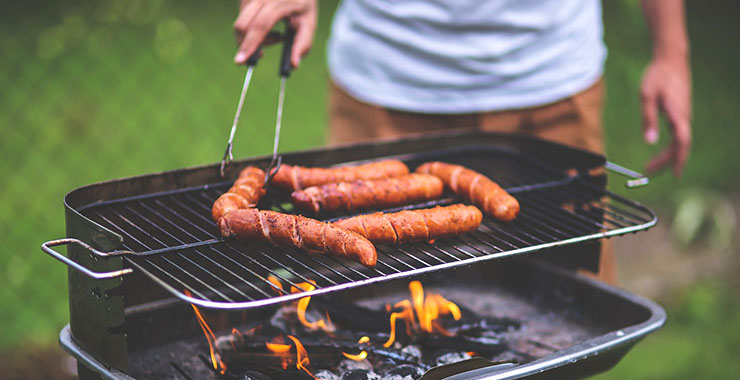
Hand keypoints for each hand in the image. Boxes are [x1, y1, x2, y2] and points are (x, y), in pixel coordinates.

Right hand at [234, 0, 316, 67]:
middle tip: (262, 56)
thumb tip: (294, 64)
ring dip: (253, 38)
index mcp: (280, 3)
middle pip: (244, 26)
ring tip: (276, 35)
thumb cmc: (302, 5)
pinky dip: (251, 29)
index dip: (250, 44)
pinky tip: (267, 26)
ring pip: (241, 24)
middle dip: (247, 46)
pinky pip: (241, 18)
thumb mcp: (308, 23)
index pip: (260, 25)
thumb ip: (303, 44)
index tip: (241, 61)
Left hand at [640, 56, 691, 176]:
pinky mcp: (681, 113)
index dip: (678, 160)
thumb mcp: (647, 96)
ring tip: (650, 166)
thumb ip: (648, 119)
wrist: (671, 59)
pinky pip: (678, 135)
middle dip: (666, 162)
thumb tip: (649, 141)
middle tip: (648, 172)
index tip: (674, 174)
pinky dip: (671, 147)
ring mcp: (684, 115)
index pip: (681, 143)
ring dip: (667, 156)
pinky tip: (662, 153)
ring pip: (679, 142)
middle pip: (680, 146)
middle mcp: (684, 117)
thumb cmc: (657, 76)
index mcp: (678, 115)